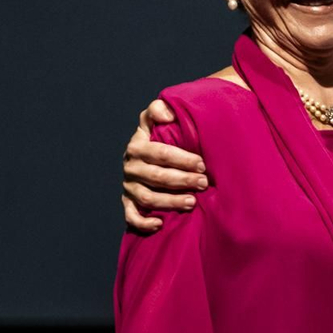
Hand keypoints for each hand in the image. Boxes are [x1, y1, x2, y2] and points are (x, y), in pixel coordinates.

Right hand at [122, 99, 209, 231]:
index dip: (182, 159)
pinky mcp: (128, 202)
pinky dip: (144, 222)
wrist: (148, 154)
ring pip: (148, 198)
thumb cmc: (159, 135)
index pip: (160, 153)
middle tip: (205, 183)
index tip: (202, 164)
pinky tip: (160, 224)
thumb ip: (158, 109)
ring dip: (171, 202)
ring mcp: (128, 186)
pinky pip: (131, 217)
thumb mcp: (154, 118)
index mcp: (137, 145)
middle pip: (157, 177)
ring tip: (193, 202)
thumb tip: (167, 114)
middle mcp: (130, 166)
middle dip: (183, 181)